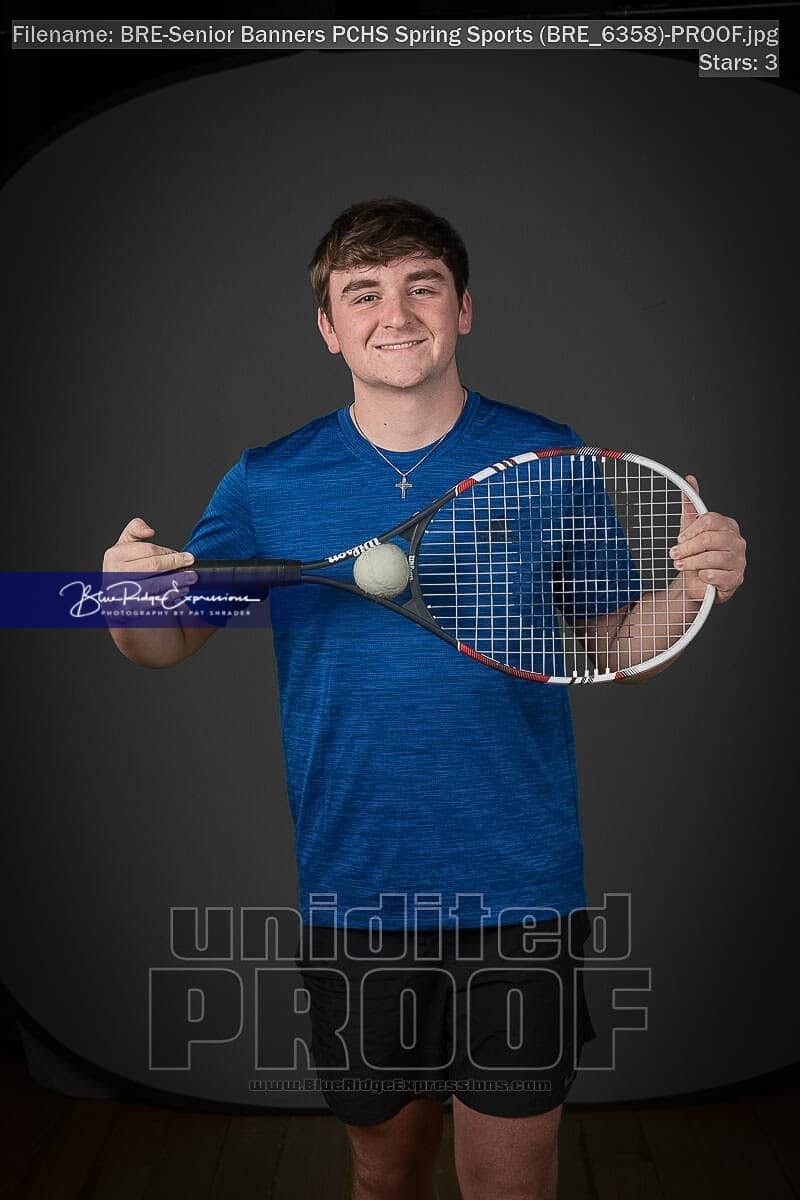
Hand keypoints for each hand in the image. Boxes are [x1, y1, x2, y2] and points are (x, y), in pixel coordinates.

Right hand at [102, 517, 195, 597]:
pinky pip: (152, 602)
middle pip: (152, 566)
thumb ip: (135, 529)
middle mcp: (114, 573)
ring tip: (189, 578)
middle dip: (174, 564)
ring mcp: (119, 592)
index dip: (168, 552)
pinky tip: (180, 592)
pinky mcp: (127, 608)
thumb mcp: (125, 544)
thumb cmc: (124, 568)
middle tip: (190, 563)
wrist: (113, 598)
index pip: (148, 550)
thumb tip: (149, 531)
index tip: (184, 555)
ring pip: (154, 585)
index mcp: (114, 555)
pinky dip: (169, 596)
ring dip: (175, 581)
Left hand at [669, 476, 745, 604]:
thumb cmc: (695, 553)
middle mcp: (737, 542)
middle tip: (675, 554)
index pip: (710, 521)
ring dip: (691, 563)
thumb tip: (690, 479)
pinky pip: (717, 575)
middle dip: (687, 548)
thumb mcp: (691, 527)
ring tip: (681, 565)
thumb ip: (691, 505)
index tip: (680, 539)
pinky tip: (701, 575)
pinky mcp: (736, 579)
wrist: (696, 580)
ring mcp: (739, 560)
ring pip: (712, 558)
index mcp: (727, 526)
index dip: (691, 531)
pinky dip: (704, 576)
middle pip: (709, 539)